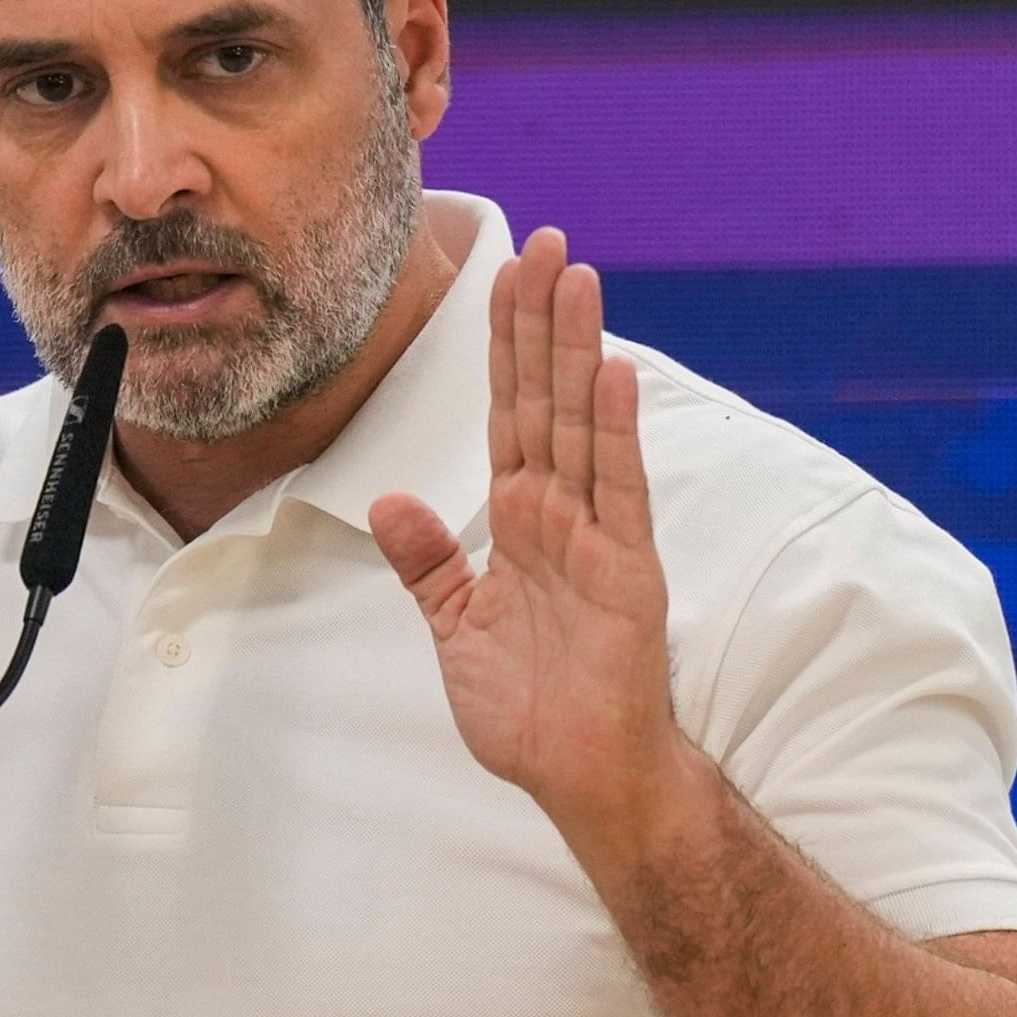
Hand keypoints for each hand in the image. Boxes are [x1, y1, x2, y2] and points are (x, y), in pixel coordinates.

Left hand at [373, 227, 690, 862]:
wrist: (582, 775)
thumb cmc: (531, 709)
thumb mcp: (454, 627)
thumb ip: (428, 561)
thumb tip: (388, 498)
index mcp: (520, 521)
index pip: (510, 413)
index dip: (504, 345)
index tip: (505, 275)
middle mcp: (562, 514)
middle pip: (548, 398)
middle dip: (542, 320)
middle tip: (547, 241)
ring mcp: (599, 536)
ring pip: (584, 424)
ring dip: (580, 350)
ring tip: (578, 277)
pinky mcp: (629, 570)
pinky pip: (619, 489)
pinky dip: (617, 431)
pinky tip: (615, 374)